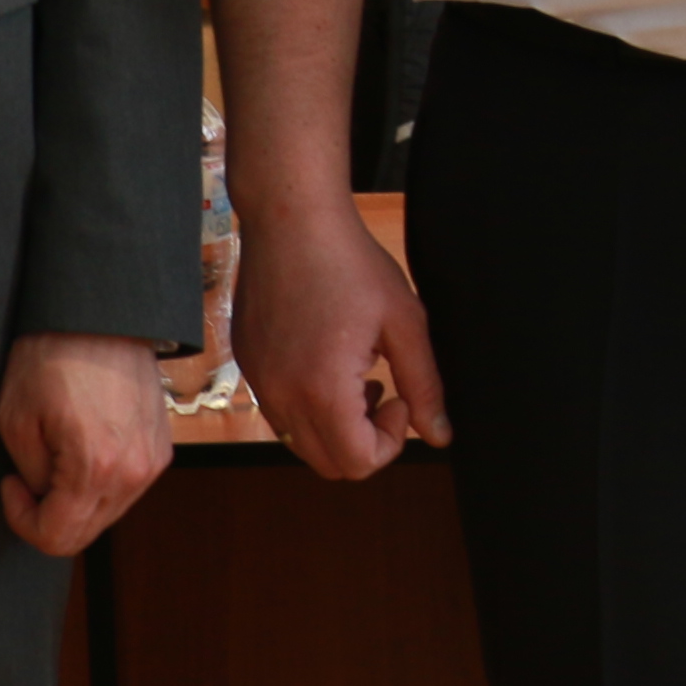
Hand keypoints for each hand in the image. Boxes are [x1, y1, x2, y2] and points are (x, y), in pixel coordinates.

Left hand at [0, 331, 174, 554]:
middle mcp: (133, 473)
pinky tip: (83, 449)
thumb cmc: (52, 359)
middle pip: (84, 534)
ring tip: (55, 457)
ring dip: (74, 501)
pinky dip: (99, 483)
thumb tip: (43, 496)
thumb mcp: (15, 421)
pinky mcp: (160, 448)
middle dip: (48, 515)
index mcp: (95, 468)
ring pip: (105, 514)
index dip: (22, 520)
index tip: (11, 484)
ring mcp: (152, 462)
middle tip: (27, 475)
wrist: (100, 316)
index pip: (56, 538)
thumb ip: (30, 477)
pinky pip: (125, 489)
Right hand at [238, 198, 447, 478]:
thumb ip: (424, 385)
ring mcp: (258, 382)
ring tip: (358, 373)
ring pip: (300, 441)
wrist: (292, 221)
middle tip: (384, 391)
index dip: (389, 442)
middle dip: (364, 441)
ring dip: (336, 425)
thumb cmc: (351, 264)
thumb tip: (438, 434)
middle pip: (327, 464)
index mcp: (323, 390)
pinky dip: (308, 404)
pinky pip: (279, 411)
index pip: (356, 464)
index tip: (400, 398)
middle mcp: (281, 396)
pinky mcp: (247, 366)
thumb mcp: (405, 323)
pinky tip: (328, 358)